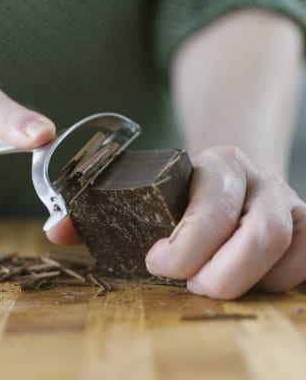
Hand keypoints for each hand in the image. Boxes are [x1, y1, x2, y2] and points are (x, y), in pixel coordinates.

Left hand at [145, 145, 305, 298]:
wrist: (232, 178)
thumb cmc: (192, 194)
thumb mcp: (171, 195)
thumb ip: (164, 220)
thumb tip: (156, 263)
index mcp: (222, 164)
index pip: (213, 212)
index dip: (184, 250)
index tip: (158, 263)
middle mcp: (263, 179)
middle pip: (263, 234)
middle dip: (222, 275)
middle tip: (193, 284)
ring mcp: (290, 202)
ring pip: (284, 252)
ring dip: (244, 280)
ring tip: (214, 279)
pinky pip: (302, 266)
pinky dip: (271, 283)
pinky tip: (244, 277)